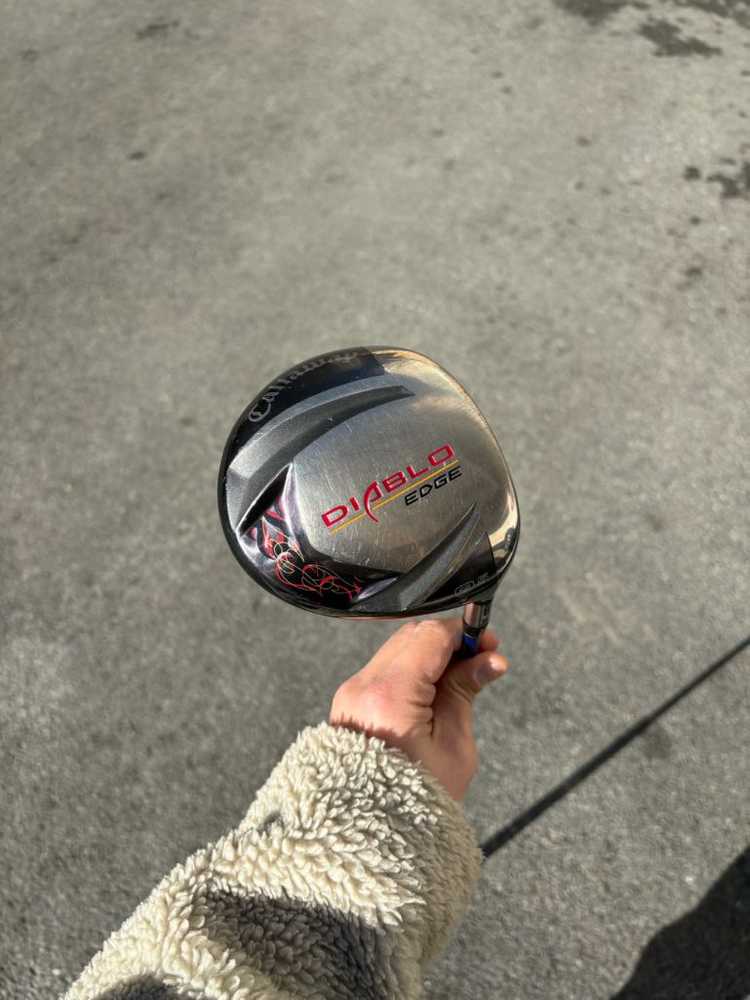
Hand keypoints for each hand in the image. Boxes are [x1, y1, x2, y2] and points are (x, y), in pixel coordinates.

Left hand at [329, 618, 508, 801]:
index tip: (489, 644)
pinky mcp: (349, 702)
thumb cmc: (415, 801)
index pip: (430, 637)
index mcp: (389, 696)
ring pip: (398, 649)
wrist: (368, 834)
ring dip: (431, 655)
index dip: (464, 634)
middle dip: (449, 642)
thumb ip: (465, 692)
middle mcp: (363, 686)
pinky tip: (435, 690)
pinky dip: (413, 669)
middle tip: (482, 659)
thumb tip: (489, 660)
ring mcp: (351, 693)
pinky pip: (385, 669)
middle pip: (413, 637)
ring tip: (461, 679)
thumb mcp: (453, 747)